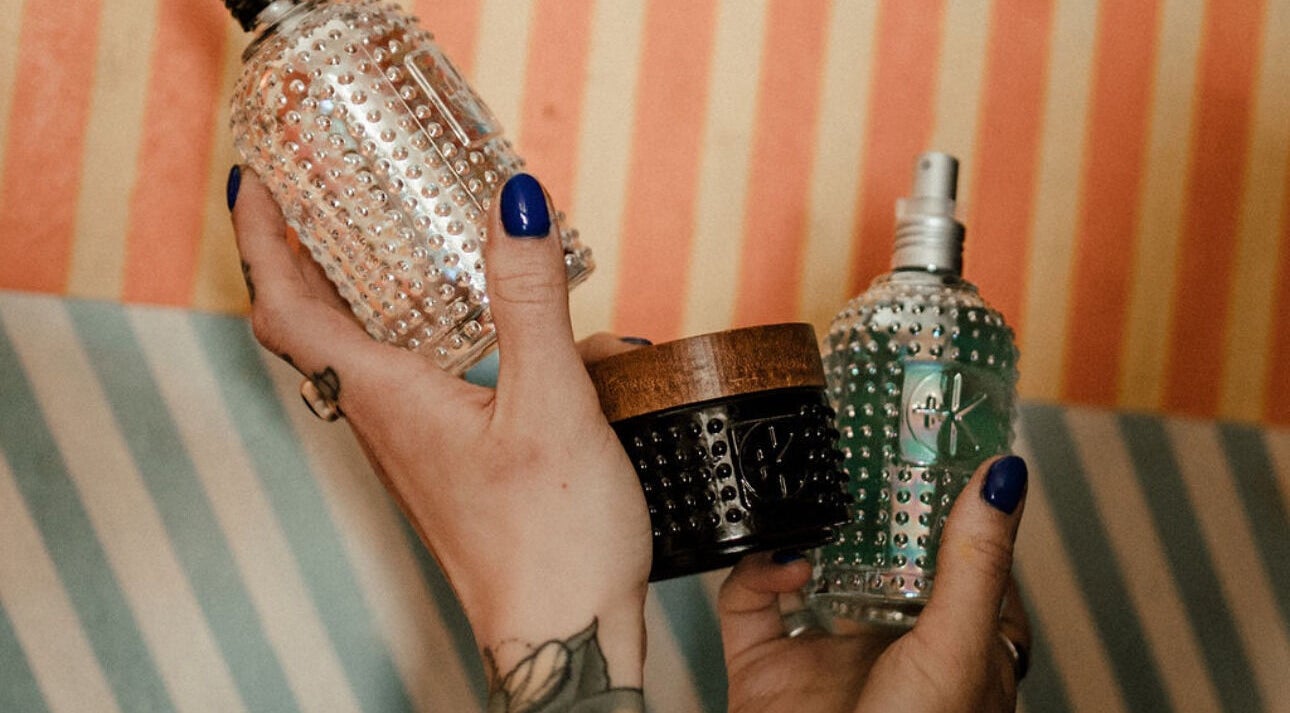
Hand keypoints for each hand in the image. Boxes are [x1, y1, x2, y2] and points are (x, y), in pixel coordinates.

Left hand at [229, 168, 651, 702]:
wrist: (565, 640)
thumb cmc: (552, 545)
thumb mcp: (552, 403)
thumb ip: (530, 300)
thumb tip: (512, 203)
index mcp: (388, 400)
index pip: (285, 306)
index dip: (259, 235)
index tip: (259, 176)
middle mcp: (386, 421)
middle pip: (314, 322)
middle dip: (309, 246)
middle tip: (329, 184)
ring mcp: (417, 444)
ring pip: (366, 350)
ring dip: (370, 286)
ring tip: (403, 232)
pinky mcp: (453, 460)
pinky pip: (418, 378)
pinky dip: (432, 329)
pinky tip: (495, 322)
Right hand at [719, 456, 1030, 712]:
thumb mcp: (957, 648)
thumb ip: (973, 561)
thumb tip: (1005, 476)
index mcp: (955, 641)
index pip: (960, 550)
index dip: (951, 496)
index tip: (938, 438)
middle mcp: (890, 643)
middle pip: (878, 551)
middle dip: (867, 502)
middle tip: (861, 444)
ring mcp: (825, 654)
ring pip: (810, 566)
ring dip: (807, 529)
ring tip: (815, 491)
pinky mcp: (764, 666)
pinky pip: (748, 600)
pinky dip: (756, 569)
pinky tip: (783, 562)